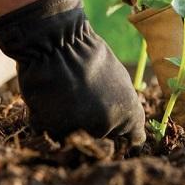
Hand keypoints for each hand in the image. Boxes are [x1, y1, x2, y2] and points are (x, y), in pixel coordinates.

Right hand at [0, 0, 145, 145]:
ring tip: (65, 95)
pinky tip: (50, 98)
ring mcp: (81, 130)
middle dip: (95, 125)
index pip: (134, 139)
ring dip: (71, 123)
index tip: (120, 133)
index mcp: (129, 114)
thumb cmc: (90, 56)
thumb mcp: (119, 78)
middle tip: (84, 100)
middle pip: (102, 137)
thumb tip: (125, 122)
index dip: (127, 138)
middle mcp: (107, 127)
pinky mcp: (54, 129)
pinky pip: (53, 131)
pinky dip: (50, 120)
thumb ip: (123, 105)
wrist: (57, 44)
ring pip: (77, 136)